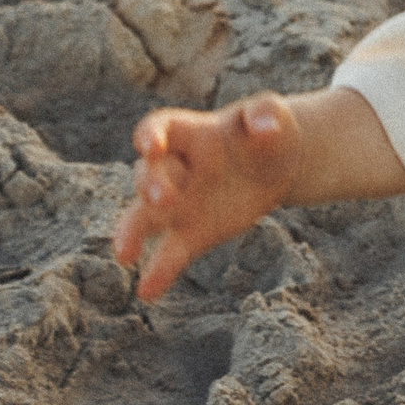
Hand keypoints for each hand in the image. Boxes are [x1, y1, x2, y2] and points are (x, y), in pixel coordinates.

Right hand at [112, 93, 304, 300]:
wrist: (279, 164)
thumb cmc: (269, 130)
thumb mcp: (273, 112)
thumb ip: (265, 112)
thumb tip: (265, 129)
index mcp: (192, 132)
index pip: (160, 127)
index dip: (150, 135)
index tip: (148, 146)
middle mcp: (177, 168)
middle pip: (148, 174)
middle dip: (150, 185)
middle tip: (161, 200)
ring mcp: (180, 204)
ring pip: (145, 218)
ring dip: (133, 232)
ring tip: (124, 255)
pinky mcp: (192, 234)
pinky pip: (169, 253)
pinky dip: (158, 272)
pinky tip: (147, 292)